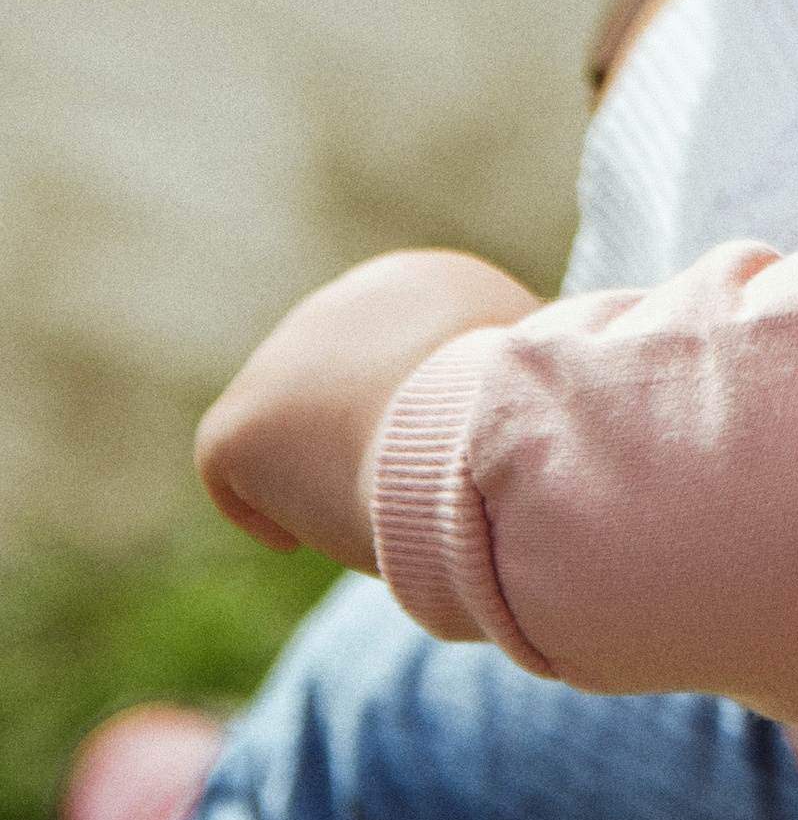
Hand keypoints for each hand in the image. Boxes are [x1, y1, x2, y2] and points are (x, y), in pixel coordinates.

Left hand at [196, 250, 540, 568]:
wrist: (469, 435)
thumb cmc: (525, 421)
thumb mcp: (534, 381)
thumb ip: (513, 384)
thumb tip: (541, 414)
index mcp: (423, 281)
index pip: (399, 349)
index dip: (409, 404)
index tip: (430, 454)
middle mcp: (342, 300)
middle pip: (337, 381)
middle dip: (357, 430)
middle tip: (394, 491)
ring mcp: (281, 357)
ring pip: (292, 428)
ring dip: (320, 470)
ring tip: (366, 513)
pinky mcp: (241, 421)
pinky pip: (235, 473)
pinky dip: (266, 510)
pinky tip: (302, 539)